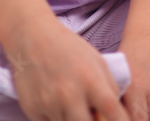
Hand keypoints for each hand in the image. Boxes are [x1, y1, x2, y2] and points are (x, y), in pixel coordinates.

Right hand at [7, 14, 127, 120]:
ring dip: (73, 120)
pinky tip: (54, 102)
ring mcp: (50, 105)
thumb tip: (117, 115)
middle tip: (92, 113)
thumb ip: (110, 89)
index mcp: (91, 80)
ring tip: (71, 101)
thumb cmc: (69, 49)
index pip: (112, 111)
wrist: (32, 38)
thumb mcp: (97, 62)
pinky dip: (56, 118)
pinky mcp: (33, 111)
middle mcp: (70, 95)